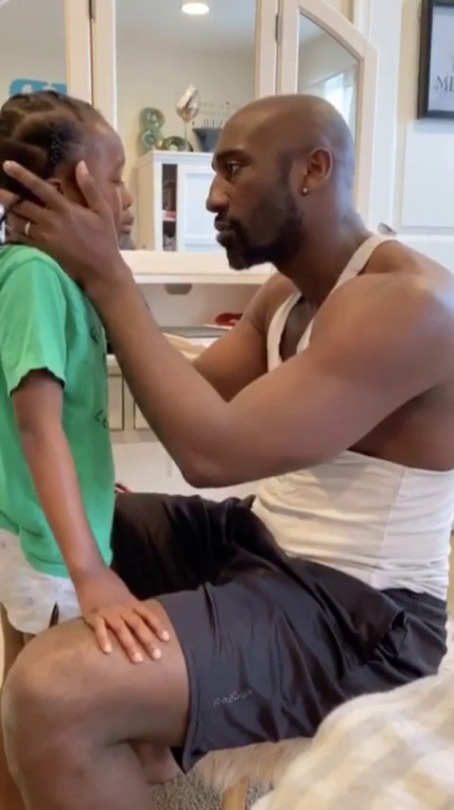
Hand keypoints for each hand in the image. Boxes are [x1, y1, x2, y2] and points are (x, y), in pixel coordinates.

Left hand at [1, 160, 125, 289]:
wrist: (101, 270)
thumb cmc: (104, 239)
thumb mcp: (103, 211)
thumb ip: (90, 187)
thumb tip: (81, 164)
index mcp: (65, 209)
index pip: (40, 188)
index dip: (22, 175)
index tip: (7, 165)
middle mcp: (51, 221)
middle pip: (21, 205)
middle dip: (5, 197)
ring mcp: (44, 237)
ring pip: (18, 222)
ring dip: (8, 213)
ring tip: (1, 206)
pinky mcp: (42, 251)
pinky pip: (21, 239)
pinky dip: (11, 232)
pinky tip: (7, 227)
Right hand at [75, 567, 169, 663]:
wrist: (91, 572)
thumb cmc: (108, 583)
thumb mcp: (124, 593)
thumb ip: (132, 606)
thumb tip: (142, 619)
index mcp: (131, 603)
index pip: (147, 615)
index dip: (157, 626)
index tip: (167, 639)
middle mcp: (122, 608)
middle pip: (137, 625)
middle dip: (148, 641)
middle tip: (157, 656)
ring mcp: (108, 611)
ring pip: (121, 629)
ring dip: (130, 645)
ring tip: (137, 660)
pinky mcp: (93, 614)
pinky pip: (99, 628)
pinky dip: (103, 639)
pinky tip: (108, 651)